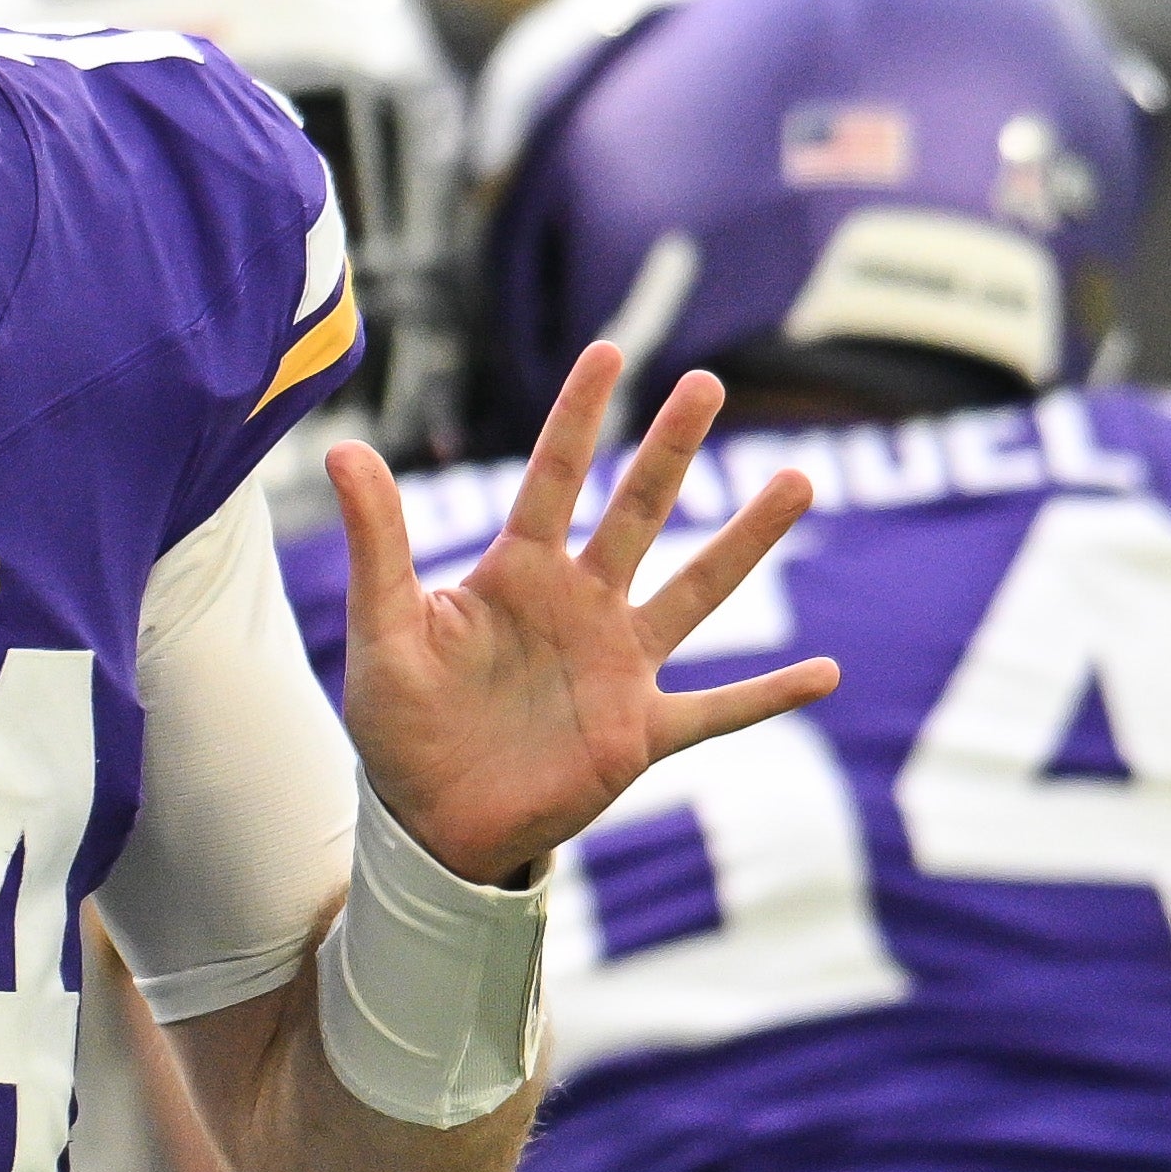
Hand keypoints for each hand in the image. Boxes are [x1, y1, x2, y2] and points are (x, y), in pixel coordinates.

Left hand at [331, 343, 837, 886]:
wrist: (430, 820)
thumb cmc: (401, 723)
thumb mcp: (382, 630)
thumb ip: (377, 544)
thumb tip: (344, 452)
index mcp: (518, 573)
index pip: (555, 478)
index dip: (577, 417)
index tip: (606, 351)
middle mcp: (581, 605)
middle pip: (638, 512)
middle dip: (670, 449)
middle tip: (706, 382)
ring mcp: (619, 667)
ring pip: (696, 591)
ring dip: (745, 540)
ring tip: (795, 481)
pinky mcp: (640, 732)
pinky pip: (718, 710)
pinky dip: (768, 695)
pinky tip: (827, 673)